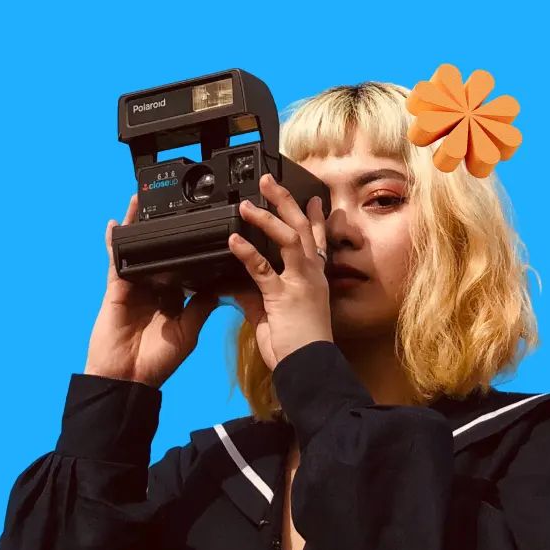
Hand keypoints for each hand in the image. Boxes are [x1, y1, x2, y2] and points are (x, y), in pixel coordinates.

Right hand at [84, 193, 224, 387]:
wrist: (127, 378)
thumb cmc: (157, 363)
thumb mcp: (188, 333)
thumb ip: (201, 306)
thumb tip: (220, 284)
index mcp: (173, 301)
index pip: (185, 270)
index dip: (193, 253)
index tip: (208, 234)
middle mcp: (154, 290)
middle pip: (161, 255)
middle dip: (166, 235)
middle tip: (178, 208)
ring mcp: (134, 288)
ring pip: (139, 253)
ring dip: (139, 229)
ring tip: (144, 203)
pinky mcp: (116, 289)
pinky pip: (116, 261)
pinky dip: (116, 243)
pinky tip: (118, 223)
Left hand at [227, 174, 333, 369]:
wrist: (307, 368)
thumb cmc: (296, 348)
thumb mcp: (274, 316)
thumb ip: (257, 297)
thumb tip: (238, 285)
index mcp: (313, 280)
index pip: (316, 241)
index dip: (315, 217)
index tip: (312, 198)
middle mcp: (311, 276)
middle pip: (302, 229)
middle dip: (287, 202)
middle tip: (269, 180)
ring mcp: (300, 283)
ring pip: (289, 238)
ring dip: (268, 217)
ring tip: (248, 204)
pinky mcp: (283, 296)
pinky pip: (263, 268)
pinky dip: (247, 252)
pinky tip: (233, 240)